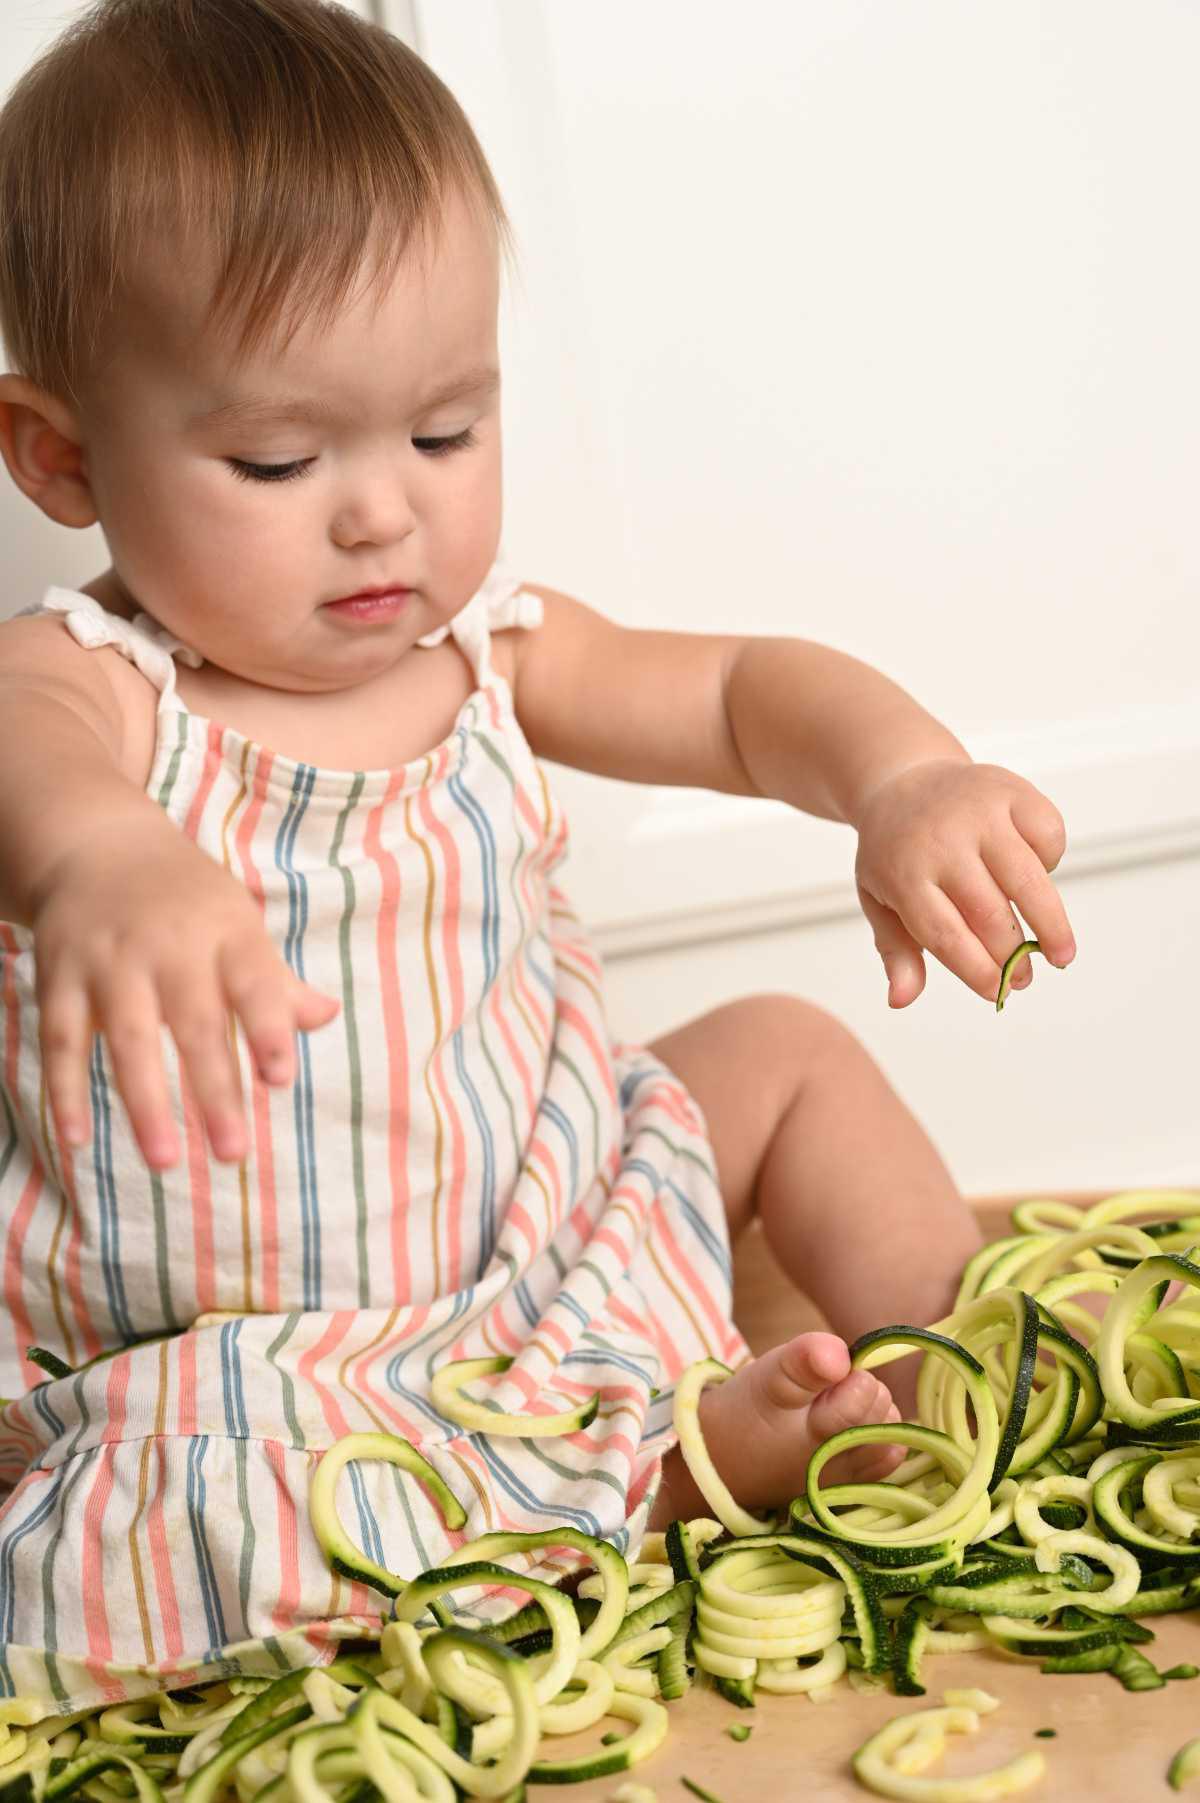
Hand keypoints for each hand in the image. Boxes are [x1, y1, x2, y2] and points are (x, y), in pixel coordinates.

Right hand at [30, 831, 339, 1168]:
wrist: (97, 845)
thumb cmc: (188, 901)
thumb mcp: (238, 924)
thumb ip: (275, 981)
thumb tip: (328, 1015)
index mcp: (225, 930)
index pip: (254, 982)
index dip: (268, 1029)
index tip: (280, 1082)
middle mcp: (168, 944)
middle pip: (195, 1022)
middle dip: (215, 1089)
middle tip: (234, 1153)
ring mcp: (110, 959)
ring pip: (127, 1037)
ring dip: (145, 1103)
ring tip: (165, 1162)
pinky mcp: (60, 975)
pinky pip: (61, 1039)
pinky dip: (65, 1090)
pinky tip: (76, 1139)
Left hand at [853, 758, 1074, 1006]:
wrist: (904, 782)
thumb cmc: (895, 852)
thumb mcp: (878, 898)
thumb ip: (895, 950)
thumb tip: (901, 1000)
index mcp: (904, 873)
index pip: (945, 935)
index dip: (977, 970)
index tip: (997, 992)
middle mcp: (943, 841)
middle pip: (990, 914)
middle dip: (1014, 956)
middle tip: (1026, 980)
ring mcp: (979, 813)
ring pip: (1028, 880)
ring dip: (1052, 925)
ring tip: (1061, 956)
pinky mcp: (1012, 791)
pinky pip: (1048, 836)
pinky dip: (1052, 863)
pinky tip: (1037, 879)